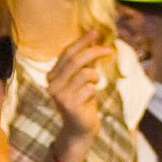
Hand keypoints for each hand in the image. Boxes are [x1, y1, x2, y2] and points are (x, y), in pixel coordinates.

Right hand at [46, 31, 106, 161]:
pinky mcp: (69, 105)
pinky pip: (90, 88)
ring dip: (96, 77)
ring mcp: (59, 96)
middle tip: (109, 50)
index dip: (81, 42)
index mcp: (52, 76)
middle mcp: (52, 84)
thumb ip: (86, 62)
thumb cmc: (83, 102)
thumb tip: (94, 41)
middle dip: (94, 52)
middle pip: (75, 60)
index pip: (66, 53)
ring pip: (85, 74)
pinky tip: (90, 100)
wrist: (80, 129)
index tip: (96, 32)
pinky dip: (95, 91)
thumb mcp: (83, 79)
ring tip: (95, 86)